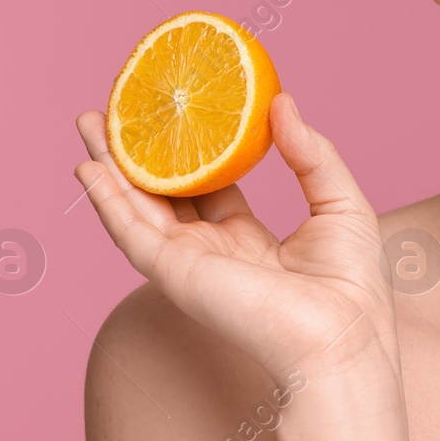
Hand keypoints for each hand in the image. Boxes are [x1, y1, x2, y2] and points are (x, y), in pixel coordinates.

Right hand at [73, 91, 398, 389]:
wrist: (341, 338)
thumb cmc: (351, 285)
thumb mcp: (339, 201)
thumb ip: (310, 153)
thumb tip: (282, 102)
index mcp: (247, 240)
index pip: (207, 188)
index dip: (190, 151)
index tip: (179, 115)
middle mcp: (211, 251)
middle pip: (162, 193)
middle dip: (138, 153)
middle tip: (118, 109)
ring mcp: (188, 263)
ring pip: (135, 208)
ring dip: (108, 166)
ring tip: (88, 121)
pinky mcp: (175, 273)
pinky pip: (130, 232)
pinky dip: (106, 200)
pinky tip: (88, 168)